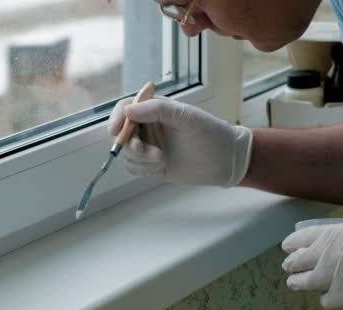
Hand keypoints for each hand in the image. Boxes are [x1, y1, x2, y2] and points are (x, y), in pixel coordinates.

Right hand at [109, 96, 252, 186]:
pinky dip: (143, 169)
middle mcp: (151, 127)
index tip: (115, 131)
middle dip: (130, 143)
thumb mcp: (185, 116)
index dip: (117, 118)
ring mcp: (152, 146)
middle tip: (146, 150)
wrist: (227, 160)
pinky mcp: (154, 165)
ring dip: (140, 158)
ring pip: (128, 153)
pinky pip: (135, 167)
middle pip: (123, 133)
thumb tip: (128, 110)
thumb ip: (157, 110)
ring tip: (161, 159)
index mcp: (157, 110)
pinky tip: (161, 166)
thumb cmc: (210, 133)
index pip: (127, 108)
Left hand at [281, 220, 342, 309]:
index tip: (288, 248)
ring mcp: (333, 277)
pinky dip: (327, 297)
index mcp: (334, 233)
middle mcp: (329, 254)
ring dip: (299, 281)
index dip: (291, 244)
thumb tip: (318, 245)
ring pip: (301, 282)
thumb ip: (337, 237)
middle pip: (295, 261)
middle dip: (292, 264)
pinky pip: (324, 299)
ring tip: (297, 282)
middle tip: (291, 267)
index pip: (299, 238)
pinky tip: (333, 293)